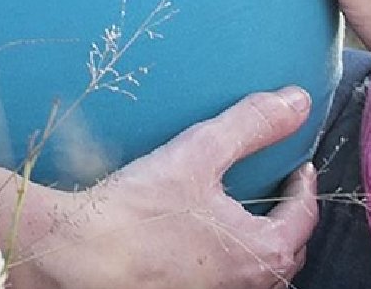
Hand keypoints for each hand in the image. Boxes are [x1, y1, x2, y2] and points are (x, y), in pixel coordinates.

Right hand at [17, 87, 317, 288]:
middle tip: (277, 191)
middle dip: (286, 220)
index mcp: (262, 254)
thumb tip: (298, 100)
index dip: (304, 187)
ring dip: (255, 245)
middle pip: (284, 252)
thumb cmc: (133, 214)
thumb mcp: (199, 154)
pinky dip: (222, 260)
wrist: (66, 259)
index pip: (304, 217)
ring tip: (239, 215)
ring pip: (251, 273)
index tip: (299, 167)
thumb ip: (252, 125)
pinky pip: (217, 281)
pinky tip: (197, 239)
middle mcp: (243, 287)